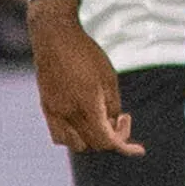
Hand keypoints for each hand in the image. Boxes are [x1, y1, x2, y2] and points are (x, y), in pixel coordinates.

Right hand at [28, 0, 139, 154]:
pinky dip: (72, 136)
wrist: (55, 37)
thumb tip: (112, 125)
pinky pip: (58, 134)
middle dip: (111, 139)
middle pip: (92, 145)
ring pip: (73, 144)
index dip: (125, 147)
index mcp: (86, 107)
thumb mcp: (109, 79)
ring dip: (91, 140)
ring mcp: (53, 112)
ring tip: (101, 120)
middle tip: (121, 120)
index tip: (139, 149)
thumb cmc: (86, 54)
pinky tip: (83, 121)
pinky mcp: (46, 107)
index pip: (106, 141)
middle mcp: (67, 114)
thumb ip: (112, 106)